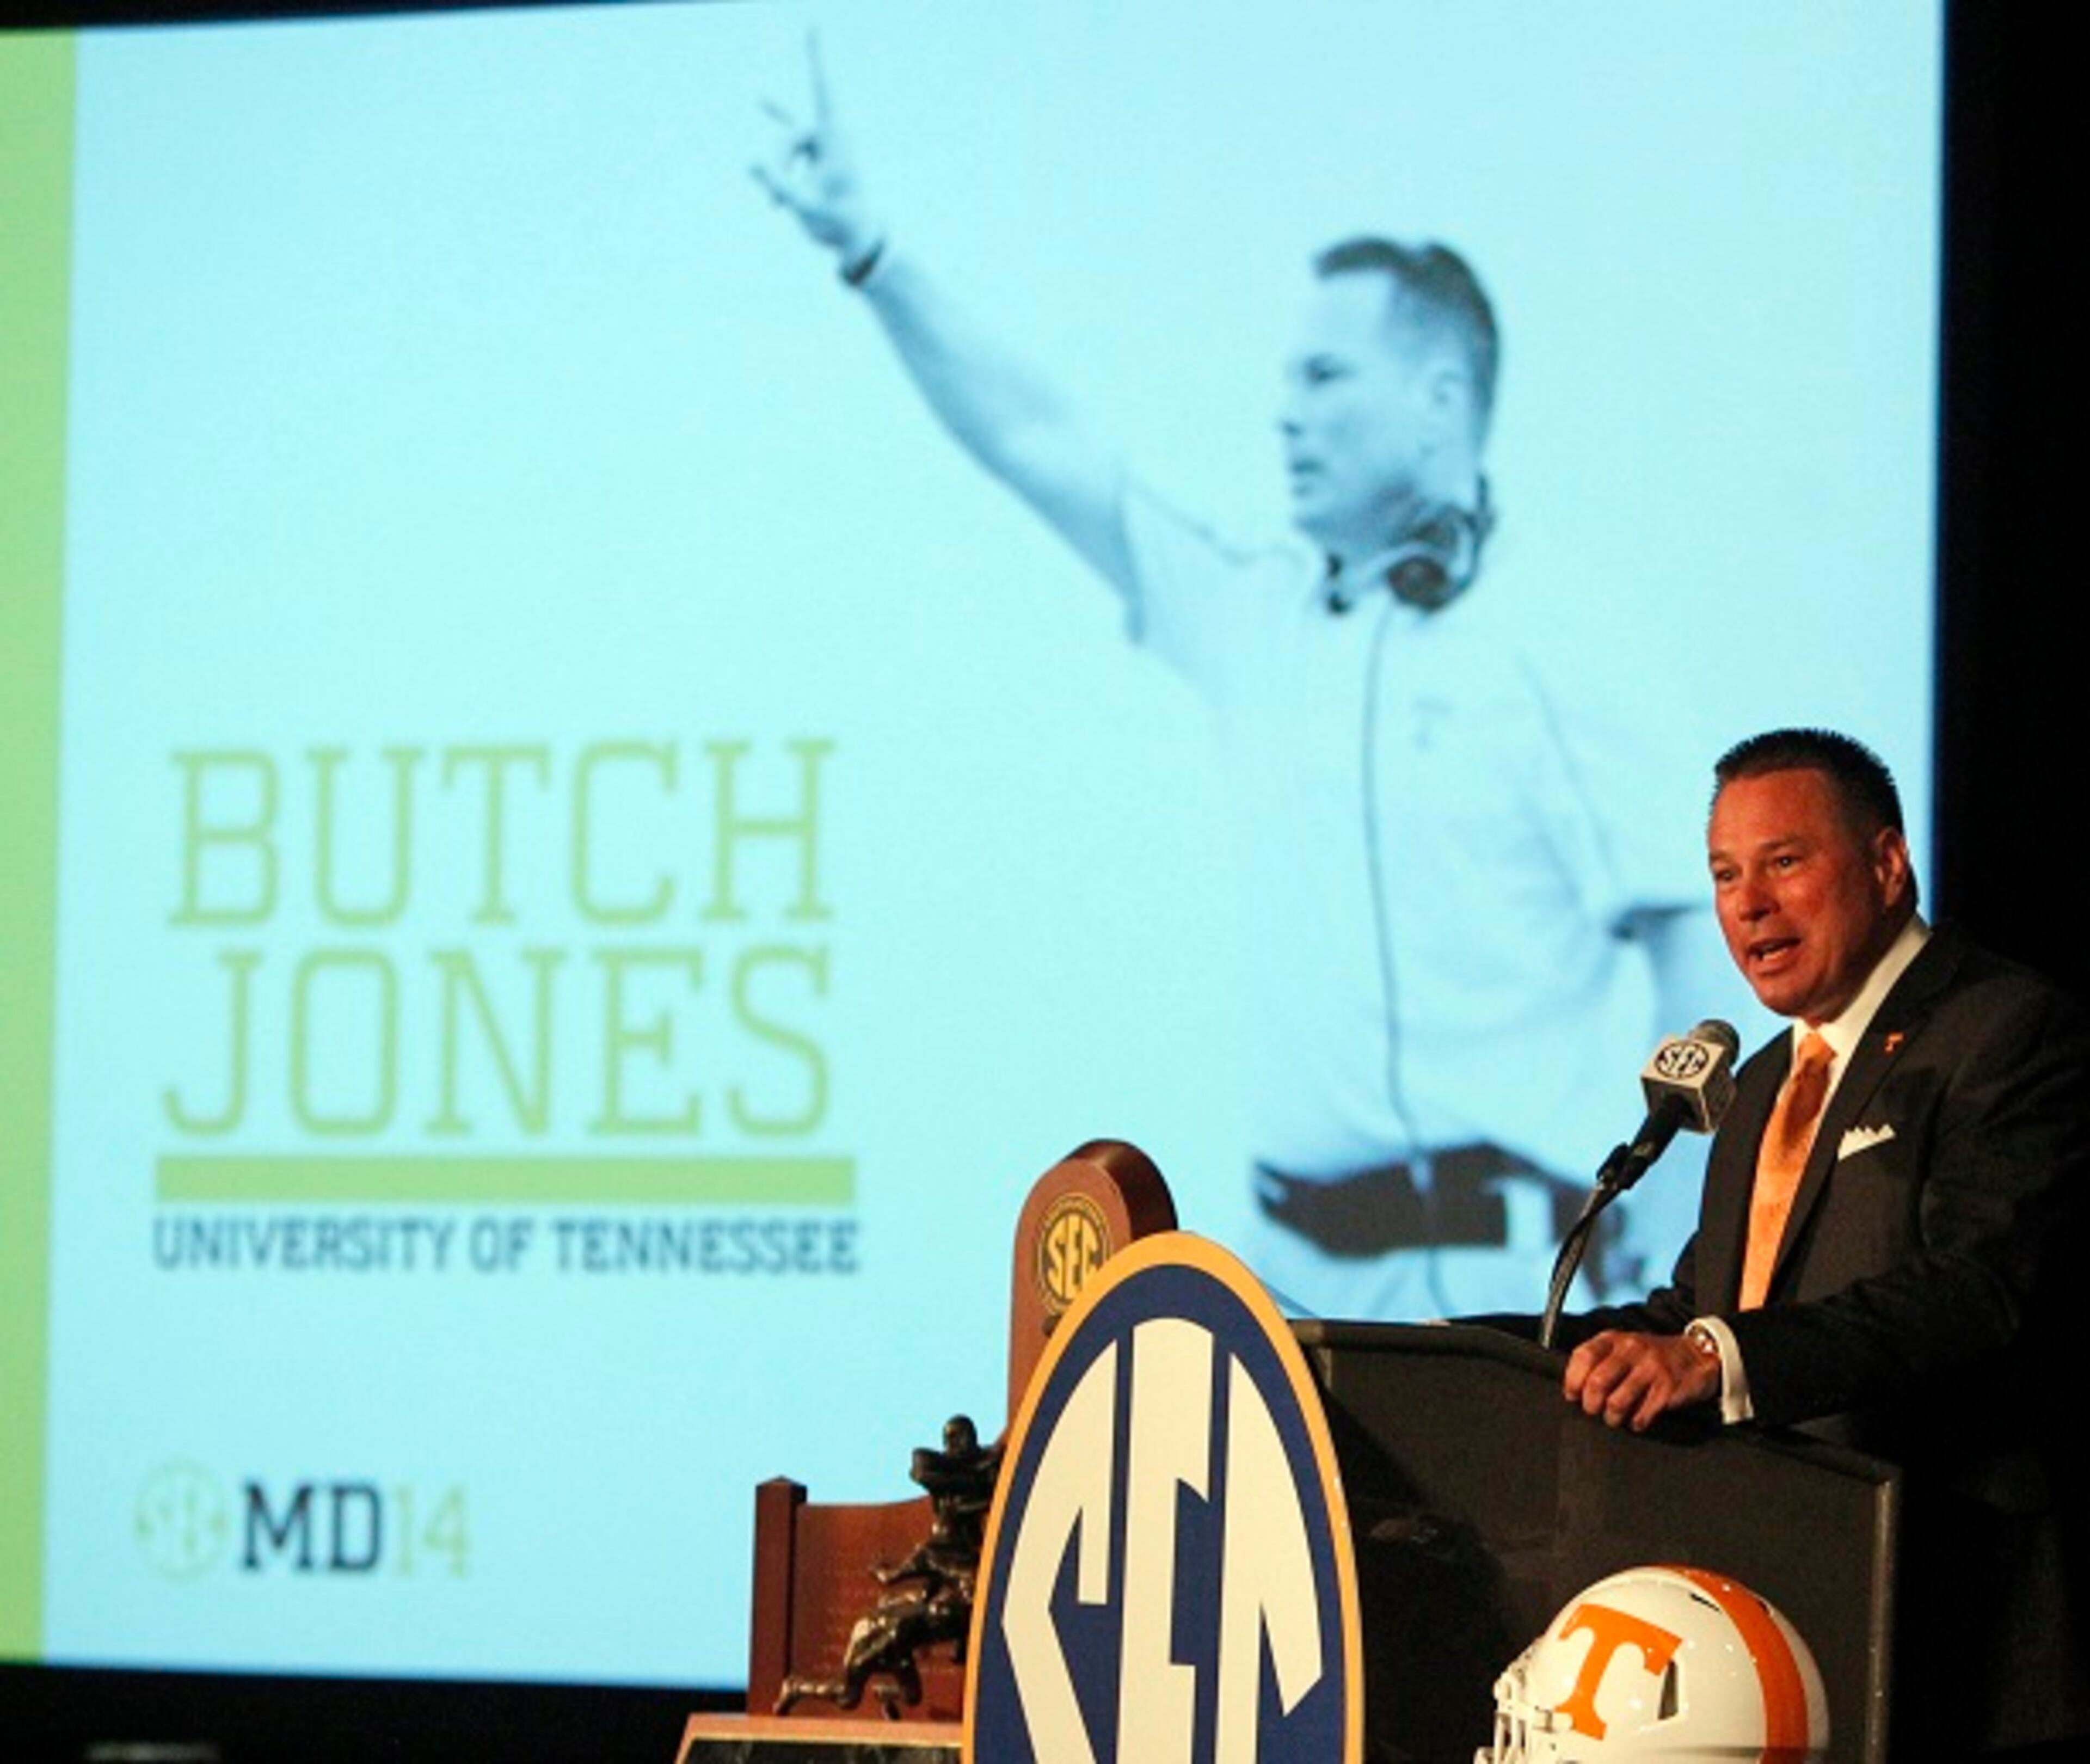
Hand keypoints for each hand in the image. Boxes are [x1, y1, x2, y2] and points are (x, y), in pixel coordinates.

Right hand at [751, 34, 880, 265]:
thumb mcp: (806, 206)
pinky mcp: (814, 156)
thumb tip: (751, 161)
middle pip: (789, 138)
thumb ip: (779, 185)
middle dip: (779, 167)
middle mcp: (829, 134)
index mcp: (836, 137)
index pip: (822, 88)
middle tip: (775, 204)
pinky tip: (758, 97)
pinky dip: (776, 131)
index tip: (815, 22)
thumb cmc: (839, 223)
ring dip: (778, 176)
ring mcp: (820, 145)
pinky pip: (789, 138)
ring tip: (775, 207)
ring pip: (785, 148)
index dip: (816, 57)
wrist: (856, 239)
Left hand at [1562, 1329, 1718, 1431]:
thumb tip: (1573, 1389)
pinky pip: (1642, 1414)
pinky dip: (1635, 1423)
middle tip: (1593, 1411)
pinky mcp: (1668, 1387)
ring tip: (1614, 1418)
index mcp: (1614, 1339)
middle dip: (1590, 1404)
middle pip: (1597, 1382)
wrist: (1697, 1355)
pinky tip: (1637, 1420)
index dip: (1572, 1380)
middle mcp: (1631, 1349)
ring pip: (1617, 1401)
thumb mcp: (1622, 1347)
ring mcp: (1651, 1368)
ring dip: (1612, 1417)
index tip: (1572, 1395)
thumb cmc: (1652, 1356)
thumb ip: (1599, 1360)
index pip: (1583, 1356)